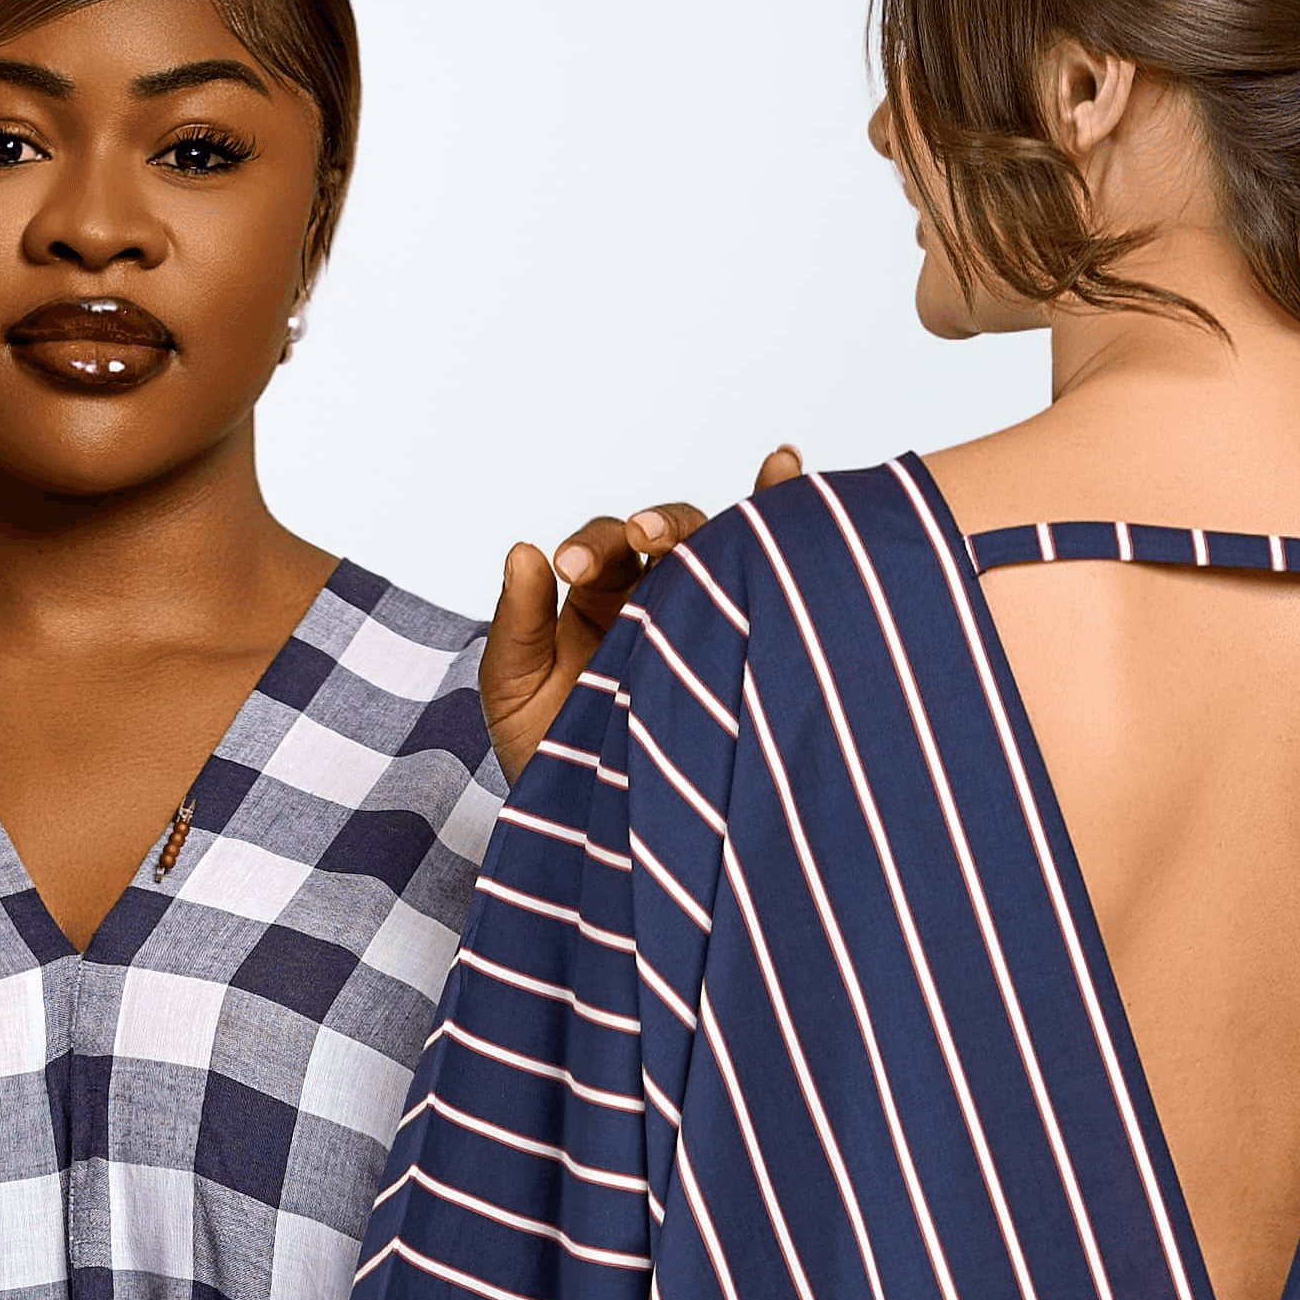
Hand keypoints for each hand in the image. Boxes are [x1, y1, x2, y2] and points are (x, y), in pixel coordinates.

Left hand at [477, 446, 805, 774]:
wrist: (594, 834)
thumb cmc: (552, 759)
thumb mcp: (514, 693)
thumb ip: (518, 624)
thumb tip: (524, 548)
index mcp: (601, 601)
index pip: (604, 549)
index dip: (590, 546)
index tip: (567, 567)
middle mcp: (660, 598)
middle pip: (670, 536)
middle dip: (659, 526)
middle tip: (642, 538)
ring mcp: (708, 617)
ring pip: (725, 550)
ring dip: (726, 522)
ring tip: (734, 502)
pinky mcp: (746, 647)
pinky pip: (767, 575)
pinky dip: (776, 510)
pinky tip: (785, 465)